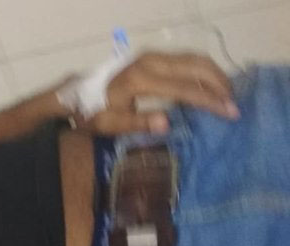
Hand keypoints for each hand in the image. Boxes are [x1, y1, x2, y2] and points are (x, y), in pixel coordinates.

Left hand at [74, 52, 239, 134]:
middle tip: (233, 105)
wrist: (77, 93)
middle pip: (196, 66)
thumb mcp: (111, 123)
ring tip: (227, 96)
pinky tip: (211, 85)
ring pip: (194, 59)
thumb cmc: (93, 112)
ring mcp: (152, 56)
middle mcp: (150, 62)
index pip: (184, 89)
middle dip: (219, 84)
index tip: (229, 112)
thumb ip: (139, 123)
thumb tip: (167, 124)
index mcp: (140, 79)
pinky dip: (203, 71)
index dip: (209, 101)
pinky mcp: (153, 57)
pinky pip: (186, 59)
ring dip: (214, 75)